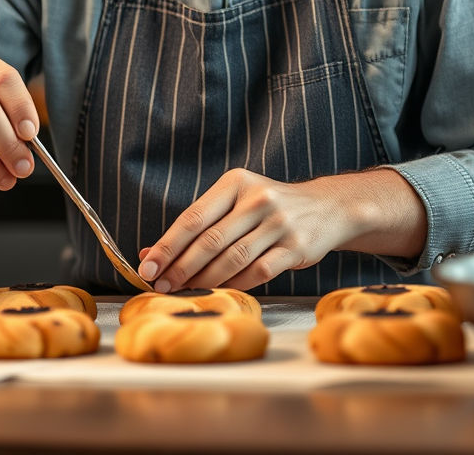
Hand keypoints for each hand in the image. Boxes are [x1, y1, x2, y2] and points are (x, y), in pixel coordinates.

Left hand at [137, 167, 426, 291]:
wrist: (326, 207)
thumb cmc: (269, 207)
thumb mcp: (234, 203)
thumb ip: (197, 226)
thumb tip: (149, 252)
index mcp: (236, 183)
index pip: (193, 217)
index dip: (167, 244)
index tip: (147, 265)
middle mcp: (257, 199)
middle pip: (210, 240)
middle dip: (181, 267)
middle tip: (161, 284)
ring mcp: (279, 222)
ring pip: (232, 258)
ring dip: (204, 280)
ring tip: (185, 290)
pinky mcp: (296, 246)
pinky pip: (257, 272)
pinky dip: (235, 284)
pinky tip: (221, 291)